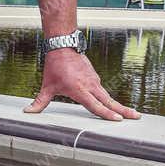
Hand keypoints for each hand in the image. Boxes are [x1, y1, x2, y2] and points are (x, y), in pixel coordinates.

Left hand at [24, 49, 140, 122]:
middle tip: (136, 117)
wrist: (63, 45)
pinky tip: (112, 104)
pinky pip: (102, 90)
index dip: (106, 114)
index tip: (118, 119)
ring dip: (119, 105)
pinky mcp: (94, 77)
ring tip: (130, 114)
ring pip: (108, 96)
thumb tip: (28, 111)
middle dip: (124, 110)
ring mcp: (94, 80)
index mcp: (80, 90)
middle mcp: (90, 85)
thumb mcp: (47, 86)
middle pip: (109, 101)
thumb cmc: (55, 66)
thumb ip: (39, 102)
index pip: (96, 105)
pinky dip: (109, 98)